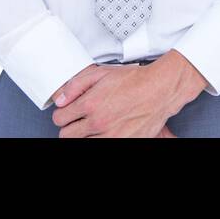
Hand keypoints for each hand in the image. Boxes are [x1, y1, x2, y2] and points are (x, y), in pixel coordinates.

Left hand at [50, 62, 173, 137]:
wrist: (160, 90)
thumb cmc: (135, 80)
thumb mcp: (102, 73)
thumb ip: (76, 85)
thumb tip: (61, 99)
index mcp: (90, 104)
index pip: (59, 118)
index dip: (63, 114)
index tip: (68, 113)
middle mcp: (98, 122)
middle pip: (66, 135)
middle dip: (70, 127)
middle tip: (79, 121)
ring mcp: (110, 135)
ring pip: (81, 143)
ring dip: (84, 135)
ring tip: (94, 126)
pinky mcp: (121, 142)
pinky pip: (101, 145)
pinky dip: (100, 138)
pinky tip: (106, 130)